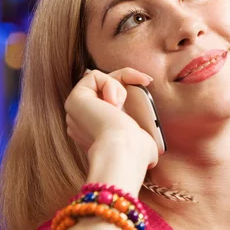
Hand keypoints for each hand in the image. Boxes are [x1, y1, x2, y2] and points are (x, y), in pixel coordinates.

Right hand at [65, 68, 157, 193]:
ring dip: (118, 86)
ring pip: (100, 80)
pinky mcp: (75, 100)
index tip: (148, 82)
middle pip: (105, 85)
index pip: (110, 99)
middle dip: (126, 76)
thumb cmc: (136, 152)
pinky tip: (113, 103)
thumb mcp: (144, 142)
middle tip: (145, 81)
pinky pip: (93, 77)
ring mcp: (77, 111)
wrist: (123, 152)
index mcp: (98, 131)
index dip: (128, 86)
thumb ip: (142, 139)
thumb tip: (153, 152)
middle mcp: (84, 121)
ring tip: (120, 106)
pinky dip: (109, 84)